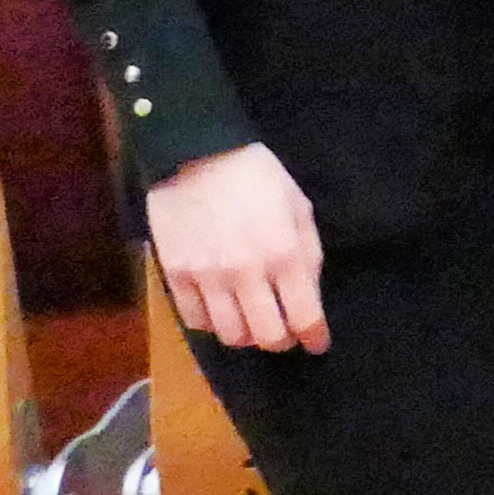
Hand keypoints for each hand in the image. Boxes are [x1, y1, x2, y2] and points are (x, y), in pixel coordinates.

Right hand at [150, 142, 327, 354]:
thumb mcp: (298, 207)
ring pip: (231, 335)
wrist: (196, 152)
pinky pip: (195, 320)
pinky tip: (221, 310)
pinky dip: (213, 323)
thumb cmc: (257, 176)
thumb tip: (308, 295)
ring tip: (253, 322)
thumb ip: (307, 254)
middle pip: (267, 336)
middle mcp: (246, 273)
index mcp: (284, 254)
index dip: (315, 337)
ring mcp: (207, 276)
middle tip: (285, 332)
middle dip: (283, 341)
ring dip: (247, 335)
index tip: (317, 342)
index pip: (304, 317)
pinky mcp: (176, 274)